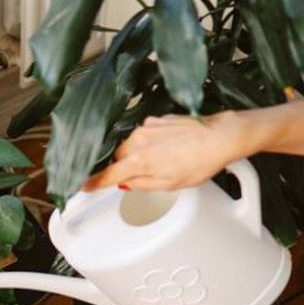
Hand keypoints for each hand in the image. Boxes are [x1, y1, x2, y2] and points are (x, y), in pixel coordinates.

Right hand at [84, 110, 254, 192]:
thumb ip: (142, 184)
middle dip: (124, 167)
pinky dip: (150, 142)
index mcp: (139, 161)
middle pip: (119, 158)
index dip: (94, 182)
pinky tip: (169, 147)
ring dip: (139, 154)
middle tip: (142, 176)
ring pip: (131, 145)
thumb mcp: (170, 184)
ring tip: (165, 160)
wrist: (219, 137)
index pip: (109, 174)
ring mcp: (147, 127)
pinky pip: (144, 134)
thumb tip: (125, 184)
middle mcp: (138, 140)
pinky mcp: (156, 118)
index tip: (84, 186)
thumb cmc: (199, 161)